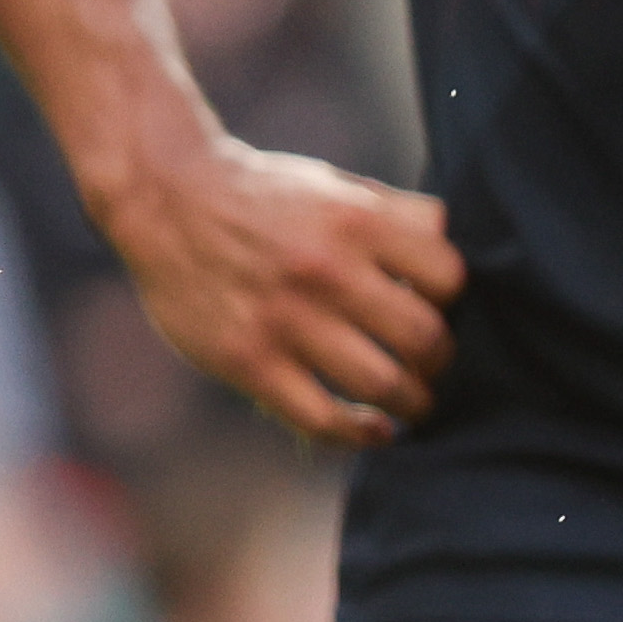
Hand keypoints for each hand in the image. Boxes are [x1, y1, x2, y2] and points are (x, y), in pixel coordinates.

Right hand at [96, 134, 459, 447]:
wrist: (165, 197)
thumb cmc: (267, 195)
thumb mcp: (338, 186)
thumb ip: (399, 217)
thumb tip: (457, 249)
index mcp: (357, 222)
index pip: (449, 278)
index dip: (453, 300)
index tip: (440, 311)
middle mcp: (326, 271)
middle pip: (423, 337)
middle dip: (441, 361)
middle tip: (434, 367)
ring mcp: (284, 319)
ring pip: (381, 383)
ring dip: (412, 403)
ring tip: (414, 403)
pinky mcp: (247, 360)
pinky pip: (319, 417)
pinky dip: (359, 434)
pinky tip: (377, 431)